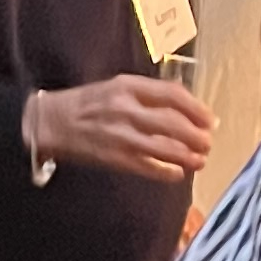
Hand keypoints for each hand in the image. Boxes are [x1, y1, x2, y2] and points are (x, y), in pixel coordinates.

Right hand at [25, 75, 215, 182]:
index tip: (210, 120)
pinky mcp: (113, 157)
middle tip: (208, 143)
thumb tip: (185, 109)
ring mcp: (120, 135)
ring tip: (200, 161)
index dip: (197, 109)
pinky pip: (147, 166)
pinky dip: (165, 172)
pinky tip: (176, 174)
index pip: (173, 95)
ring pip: (163, 147)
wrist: (50, 121)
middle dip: (196, 135)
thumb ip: (148, 95)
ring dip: (187, 156)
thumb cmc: (88, 104)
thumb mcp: (117, 87)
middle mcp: (126, 109)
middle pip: (173, 123)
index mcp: (128, 86)